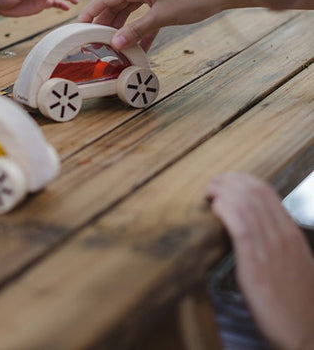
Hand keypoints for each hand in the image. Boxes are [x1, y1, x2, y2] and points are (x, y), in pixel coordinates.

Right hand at [77, 0, 242, 50]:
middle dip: (105, 23)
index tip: (79, 26)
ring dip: (122, 27)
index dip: (91, 13)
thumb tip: (116, 43)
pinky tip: (138, 46)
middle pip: (115, 4)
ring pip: (129, 10)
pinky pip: (144, 14)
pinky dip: (140, 28)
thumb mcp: (161, 17)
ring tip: (114, 44)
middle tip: (96, 40)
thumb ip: (136, 30)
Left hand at [206, 172, 313, 349]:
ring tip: (208, 193)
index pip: (267, 192)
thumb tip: (251, 224)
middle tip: (211, 184)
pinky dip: (225, 210)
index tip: (225, 181)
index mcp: (291, 234)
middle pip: (254, 192)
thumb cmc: (295, 302)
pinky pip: (241, 226)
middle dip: (228, 181)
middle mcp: (283, 236)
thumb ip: (275, 241)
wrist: (306, 333)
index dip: (242, 180)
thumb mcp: (291, 263)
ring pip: (246, 203)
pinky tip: (214, 208)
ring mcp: (271, 249)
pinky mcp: (257, 265)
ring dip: (222, 191)